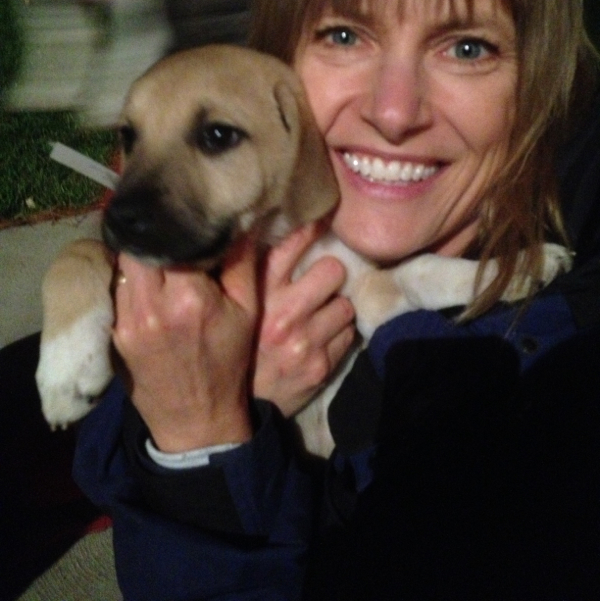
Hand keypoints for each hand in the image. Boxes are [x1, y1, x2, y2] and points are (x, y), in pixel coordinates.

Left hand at [112, 237, 258, 452]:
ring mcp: (129, 322)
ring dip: (138, 259)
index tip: (185, 222)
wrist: (197, 419)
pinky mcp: (116, 334)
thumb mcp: (248, 311)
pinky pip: (116, 292)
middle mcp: (154, 307)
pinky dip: (129, 283)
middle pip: (137, 249)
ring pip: (122, 268)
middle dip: (151, 240)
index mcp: (192, 297)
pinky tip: (146, 286)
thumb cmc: (228, 361)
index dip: (174, 226)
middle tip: (167, 237)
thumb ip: (242, 262)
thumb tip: (237, 220)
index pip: (170, 239)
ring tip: (157, 259)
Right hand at [253, 224, 355, 416]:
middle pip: (332, 271)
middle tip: (320, 283)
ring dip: (336, 308)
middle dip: (330, 275)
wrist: (233, 406)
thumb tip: (265, 235)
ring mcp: (306, 341)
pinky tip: (321, 338)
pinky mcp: (321, 365)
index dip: (310, 227)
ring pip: (345, 305)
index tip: (320, 217)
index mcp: (257, 294)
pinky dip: (338, 334)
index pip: (290, 245)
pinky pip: (348, 335)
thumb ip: (251, 274)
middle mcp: (283, 314)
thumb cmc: (235, 347)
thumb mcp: (235, 306)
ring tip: (320, 315)